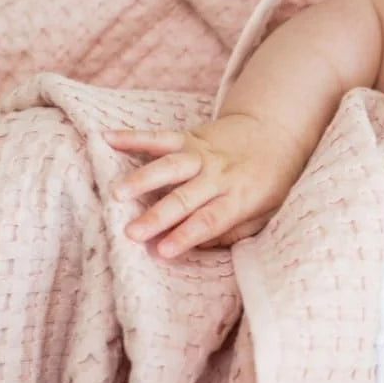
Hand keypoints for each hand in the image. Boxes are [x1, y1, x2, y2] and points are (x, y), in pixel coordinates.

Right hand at [104, 113, 306, 256]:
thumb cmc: (271, 181)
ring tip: (117, 193)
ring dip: (142, 179)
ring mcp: (202, 154)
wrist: (276, 131)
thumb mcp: (267, 213)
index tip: (163, 251)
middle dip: (158, 216)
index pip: (210, 220)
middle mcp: (218, 176)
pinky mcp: (189, 137)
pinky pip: (159, 137)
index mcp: (238, 198)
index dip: (186, 236)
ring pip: (169, 166)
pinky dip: (134, 137)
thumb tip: (200, 250)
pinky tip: (107, 138)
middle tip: (131, 233)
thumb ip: (235, 231)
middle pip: (185, 198)